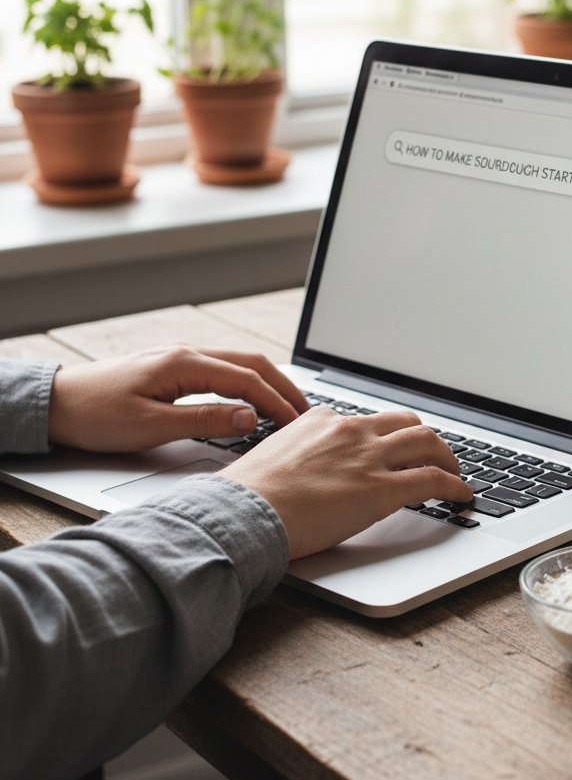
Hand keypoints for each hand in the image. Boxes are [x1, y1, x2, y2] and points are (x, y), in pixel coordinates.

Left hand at [48, 344, 308, 452]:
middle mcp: (187, 353)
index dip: (277, 402)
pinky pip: (225, 369)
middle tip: (306, 413)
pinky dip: (249, 382)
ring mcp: (182, 357)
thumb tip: (249, 418)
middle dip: (284, 387)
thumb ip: (204, 421)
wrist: (57, 403)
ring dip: (270, 382)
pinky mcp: (176, 367)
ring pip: (241, 363)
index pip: (247, 380)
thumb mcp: (151, 426)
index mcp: (184, 363)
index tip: (296, 424)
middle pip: (252, 363)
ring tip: (289, 407)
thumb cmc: (96, 416)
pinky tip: (256, 398)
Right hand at [218, 406, 472, 558]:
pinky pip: (433, 480)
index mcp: (321, 420)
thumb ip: (296, 456)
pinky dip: (455, 486)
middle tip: (434, 456)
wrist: (242, 512)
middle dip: (424, 439)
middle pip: (406, 422)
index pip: (365, 420)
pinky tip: (462, 496)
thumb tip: (299, 474)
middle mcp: (350, 431)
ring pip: (427, 442)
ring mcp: (369, 458)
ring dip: (447, 458)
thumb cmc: (247, 496)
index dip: (385, 436)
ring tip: (455, 473)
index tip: (391, 448)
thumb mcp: (271, 459)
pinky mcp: (382, 489)